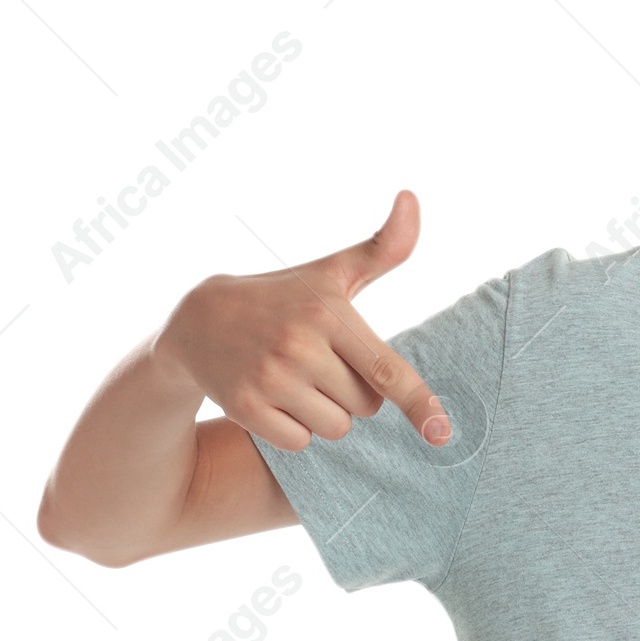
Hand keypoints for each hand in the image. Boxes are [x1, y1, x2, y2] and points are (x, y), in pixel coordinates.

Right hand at [156, 190, 451, 450]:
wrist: (198, 320)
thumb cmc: (281, 298)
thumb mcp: (330, 273)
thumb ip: (382, 248)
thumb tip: (412, 197)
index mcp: (329, 314)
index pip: (386, 370)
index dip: (418, 403)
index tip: (440, 432)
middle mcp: (299, 346)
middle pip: (365, 406)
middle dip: (352, 393)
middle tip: (320, 363)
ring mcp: (270, 378)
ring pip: (334, 428)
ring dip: (325, 414)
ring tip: (297, 379)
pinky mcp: (245, 406)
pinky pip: (300, 442)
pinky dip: (294, 429)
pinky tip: (274, 397)